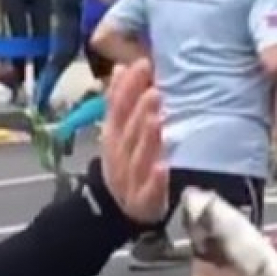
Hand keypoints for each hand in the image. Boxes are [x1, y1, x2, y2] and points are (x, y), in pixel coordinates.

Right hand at [99, 60, 169, 224]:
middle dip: (139, 110)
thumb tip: (122, 66)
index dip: (128, 87)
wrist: (115, 210)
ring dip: (147, 139)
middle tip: (154, 91)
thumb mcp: (118, 131)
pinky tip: (163, 167)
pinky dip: (155, 179)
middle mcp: (119, 154)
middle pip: (128, 131)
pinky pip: (148, 190)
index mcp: (113, 135)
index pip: (118, 107)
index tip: (143, 65)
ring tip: (156, 120)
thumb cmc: (125, 162)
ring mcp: (130, 178)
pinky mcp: (144, 201)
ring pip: (138, 157)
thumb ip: (120, 100)